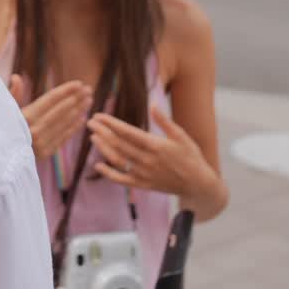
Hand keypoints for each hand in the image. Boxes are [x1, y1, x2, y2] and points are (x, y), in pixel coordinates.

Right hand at [9, 76, 92, 161]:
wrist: (0, 158)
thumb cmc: (2, 128)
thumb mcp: (5, 110)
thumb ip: (13, 94)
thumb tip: (17, 76)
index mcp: (24, 116)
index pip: (49, 100)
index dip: (65, 91)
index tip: (79, 83)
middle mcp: (33, 130)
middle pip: (60, 111)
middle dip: (76, 99)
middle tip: (88, 90)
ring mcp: (40, 143)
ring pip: (63, 124)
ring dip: (78, 111)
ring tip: (88, 101)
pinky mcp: (45, 153)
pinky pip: (62, 138)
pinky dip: (73, 128)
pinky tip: (82, 118)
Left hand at [88, 103, 209, 197]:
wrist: (198, 184)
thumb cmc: (191, 156)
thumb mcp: (181, 135)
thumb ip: (165, 121)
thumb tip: (153, 104)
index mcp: (156, 145)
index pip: (127, 132)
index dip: (111, 123)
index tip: (98, 116)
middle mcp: (147, 160)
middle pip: (119, 144)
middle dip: (102, 132)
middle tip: (90, 122)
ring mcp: (144, 173)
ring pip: (118, 160)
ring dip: (103, 148)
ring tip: (92, 137)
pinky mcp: (143, 185)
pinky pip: (122, 179)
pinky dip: (109, 173)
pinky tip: (98, 166)